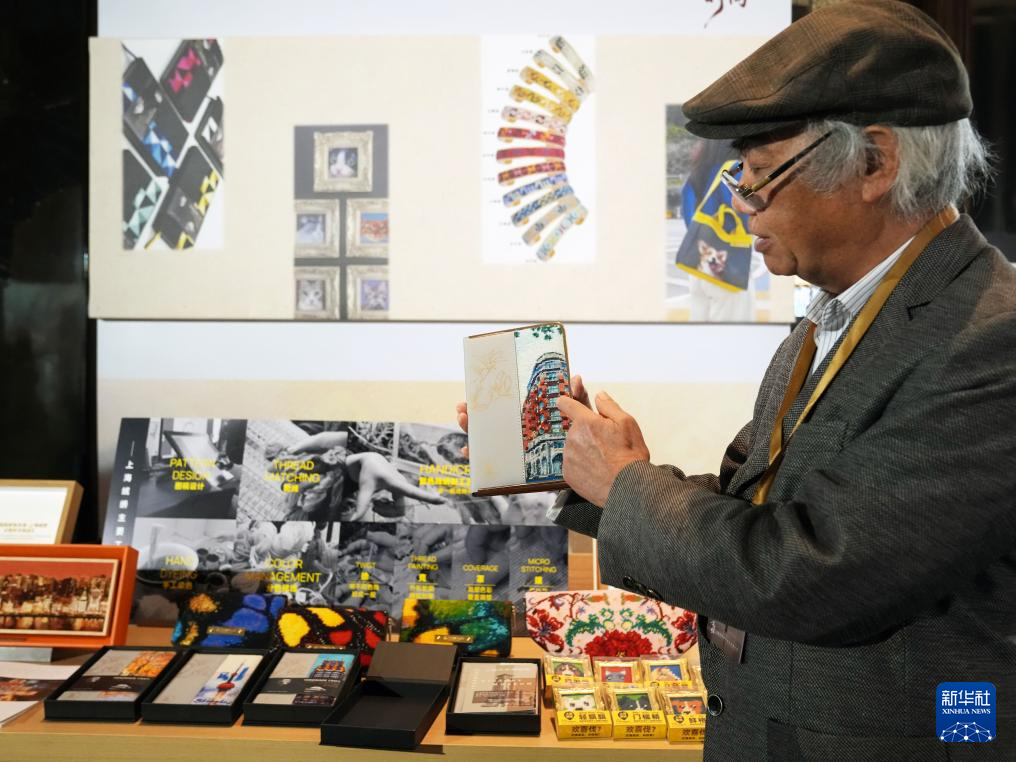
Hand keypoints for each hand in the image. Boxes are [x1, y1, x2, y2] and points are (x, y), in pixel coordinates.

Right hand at [456, 375, 590, 457]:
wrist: (584, 463)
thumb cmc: (578, 435)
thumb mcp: (579, 415)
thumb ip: (577, 398)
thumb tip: (575, 379)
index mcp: (529, 417)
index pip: (504, 406)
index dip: (487, 399)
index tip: (473, 392)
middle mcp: (517, 432)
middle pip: (489, 422)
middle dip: (471, 415)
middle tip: (463, 409)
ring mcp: (515, 450)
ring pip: (487, 440)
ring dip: (471, 431)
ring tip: (463, 421)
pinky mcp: (517, 468)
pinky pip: (493, 463)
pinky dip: (478, 458)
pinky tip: (468, 451)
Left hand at [557, 390, 649, 506]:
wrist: (627, 487)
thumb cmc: (630, 455)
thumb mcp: (627, 423)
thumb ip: (609, 406)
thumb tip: (599, 395)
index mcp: (585, 422)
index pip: (566, 403)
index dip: (570, 397)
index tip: (571, 396)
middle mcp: (572, 438)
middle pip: (574, 427)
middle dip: (586, 429)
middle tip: (604, 439)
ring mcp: (568, 457)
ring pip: (573, 445)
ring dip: (584, 447)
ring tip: (604, 457)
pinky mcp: (567, 474)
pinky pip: (572, 463)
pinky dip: (581, 463)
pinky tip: (596, 467)